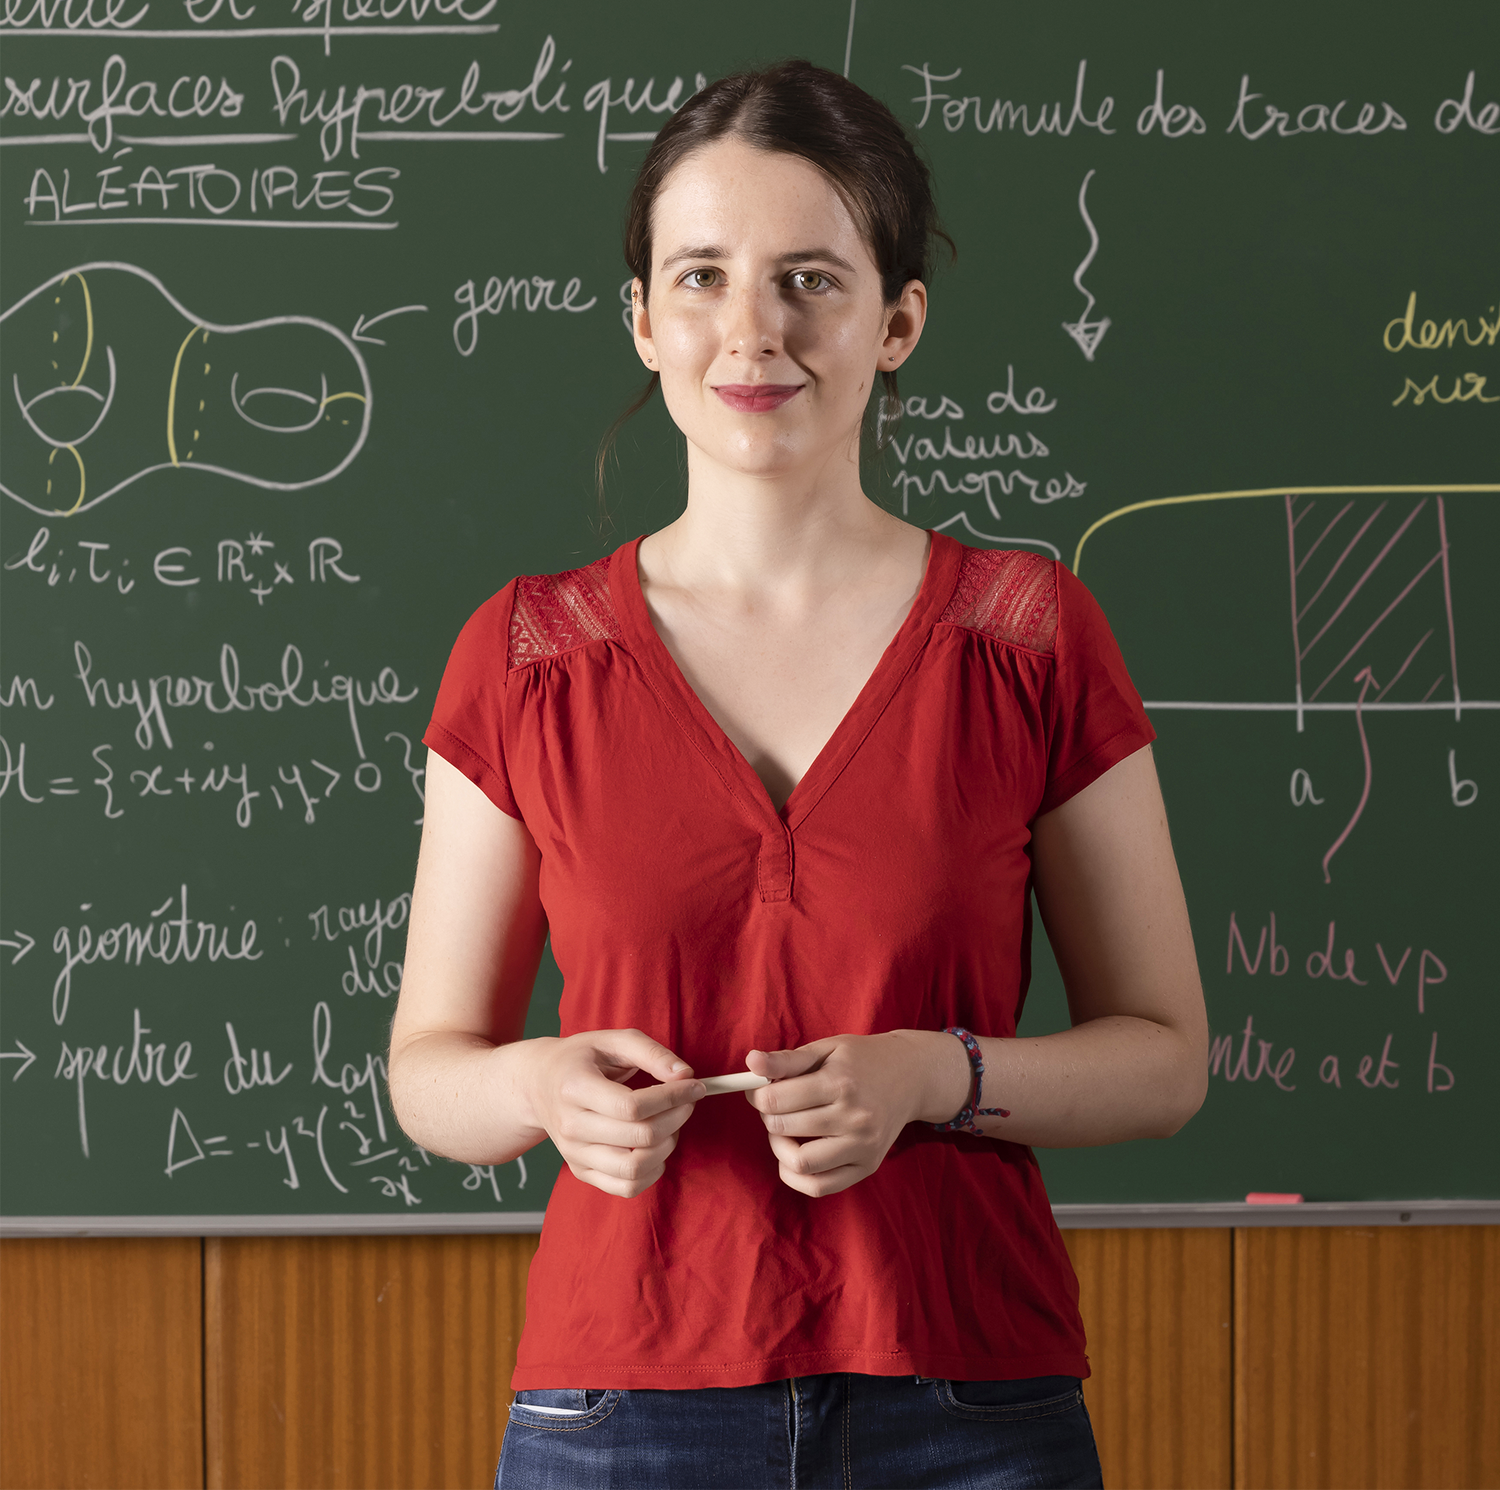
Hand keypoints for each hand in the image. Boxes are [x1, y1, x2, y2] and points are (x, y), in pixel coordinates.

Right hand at [521, 1029, 704, 1198]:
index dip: (672, 1098)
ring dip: (667, 1146)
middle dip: (676, 1118)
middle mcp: (571, 1126)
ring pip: (634, 1168)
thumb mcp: (612, 1040)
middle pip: (639, 1138)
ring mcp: (574, 1154)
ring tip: (670, 1124)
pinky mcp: (582, 1171)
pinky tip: (656, 1147)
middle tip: (687, 1101)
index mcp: (575, 1088)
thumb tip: (685, 1075)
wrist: (539, 1084)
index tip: (694, 1086)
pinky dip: (652, 1172)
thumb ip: (651, 1053)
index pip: (632, 1106)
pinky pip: (626, 1187)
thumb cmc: (581, 1059)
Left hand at [744, 1031, 970, 1197]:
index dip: (757, 1095)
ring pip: (800, 1164)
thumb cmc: (863, 1059)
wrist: (912, 1076)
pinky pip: (821, 1186)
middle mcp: (854, 1118)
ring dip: (780, 1149)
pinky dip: (797, 1177)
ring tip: (785, 1131)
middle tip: (774, 1107)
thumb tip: (750, 1062)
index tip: (758, 1090)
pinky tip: (795, 1156)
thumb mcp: (827, 1048)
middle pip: (784, 1129)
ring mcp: (863, 1146)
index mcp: (840, 1083)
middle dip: (768, 1118)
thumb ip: (787, 1059)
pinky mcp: (868, 1166)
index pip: (776, 1100)